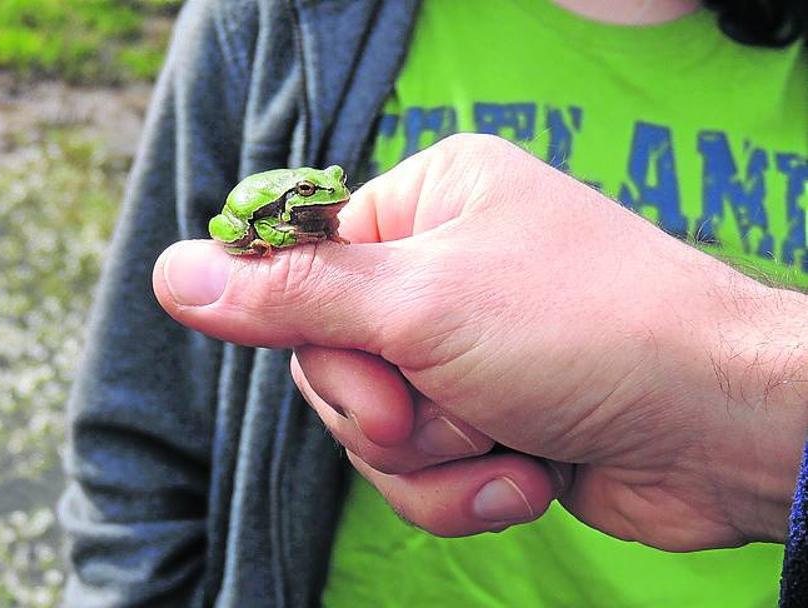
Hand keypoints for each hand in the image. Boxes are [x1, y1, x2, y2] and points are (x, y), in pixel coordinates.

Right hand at [152, 134, 807, 550]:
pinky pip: (422, 471)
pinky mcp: (487, 417)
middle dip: (389, 414)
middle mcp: (441, 271)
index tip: (374, 370)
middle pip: (332, 364)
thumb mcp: (420, 305)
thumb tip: (174, 272)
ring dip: (433, 458)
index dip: (320, 340)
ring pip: (374, 431)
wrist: (722, 428)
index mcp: (425, 206)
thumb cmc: (588, 331)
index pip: (303, 275)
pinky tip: (528, 471)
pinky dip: (467, 487)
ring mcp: (464, 350)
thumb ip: (291, 295)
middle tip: (449, 408)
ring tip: (505, 438)